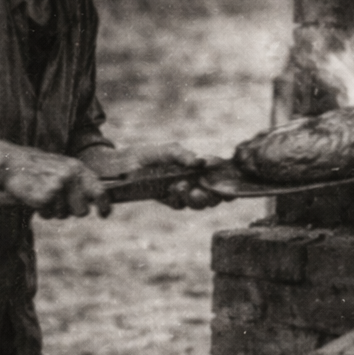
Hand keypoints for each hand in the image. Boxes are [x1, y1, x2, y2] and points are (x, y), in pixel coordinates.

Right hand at [0, 147, 111, 219]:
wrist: (12, 162)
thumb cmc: (39, 169)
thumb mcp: (63, 168)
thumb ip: (80, 182)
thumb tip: (96, 200)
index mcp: (78, 168)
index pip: (100, 191)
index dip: (104, 205)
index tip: (103, 214)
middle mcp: (71, 176)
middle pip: (82, 211)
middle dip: (72, 211)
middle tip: (58, 201)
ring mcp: (58, 186)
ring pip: (63, 215)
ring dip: (53, 210)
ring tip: (43, 195)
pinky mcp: (45, 196)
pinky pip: (48, 214)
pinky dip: (41, 211)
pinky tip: (35, 197)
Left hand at [103, 142, 226, 210]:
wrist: (122, 166)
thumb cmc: (148, 155)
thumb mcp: (168, 150)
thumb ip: (183, 155)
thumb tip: (199, 162)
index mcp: (197, 170)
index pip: (218, 178)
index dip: (228, 183)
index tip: (231, 182)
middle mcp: (193, 184)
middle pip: (212, 195)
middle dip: (213, 194)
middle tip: (205, 188)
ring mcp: (181, 194)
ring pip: (197, 203)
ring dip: (196, 197)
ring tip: (186, 187)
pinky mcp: (168, 201)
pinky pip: (179, 204)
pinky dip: (181, 198)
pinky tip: (177, 189)